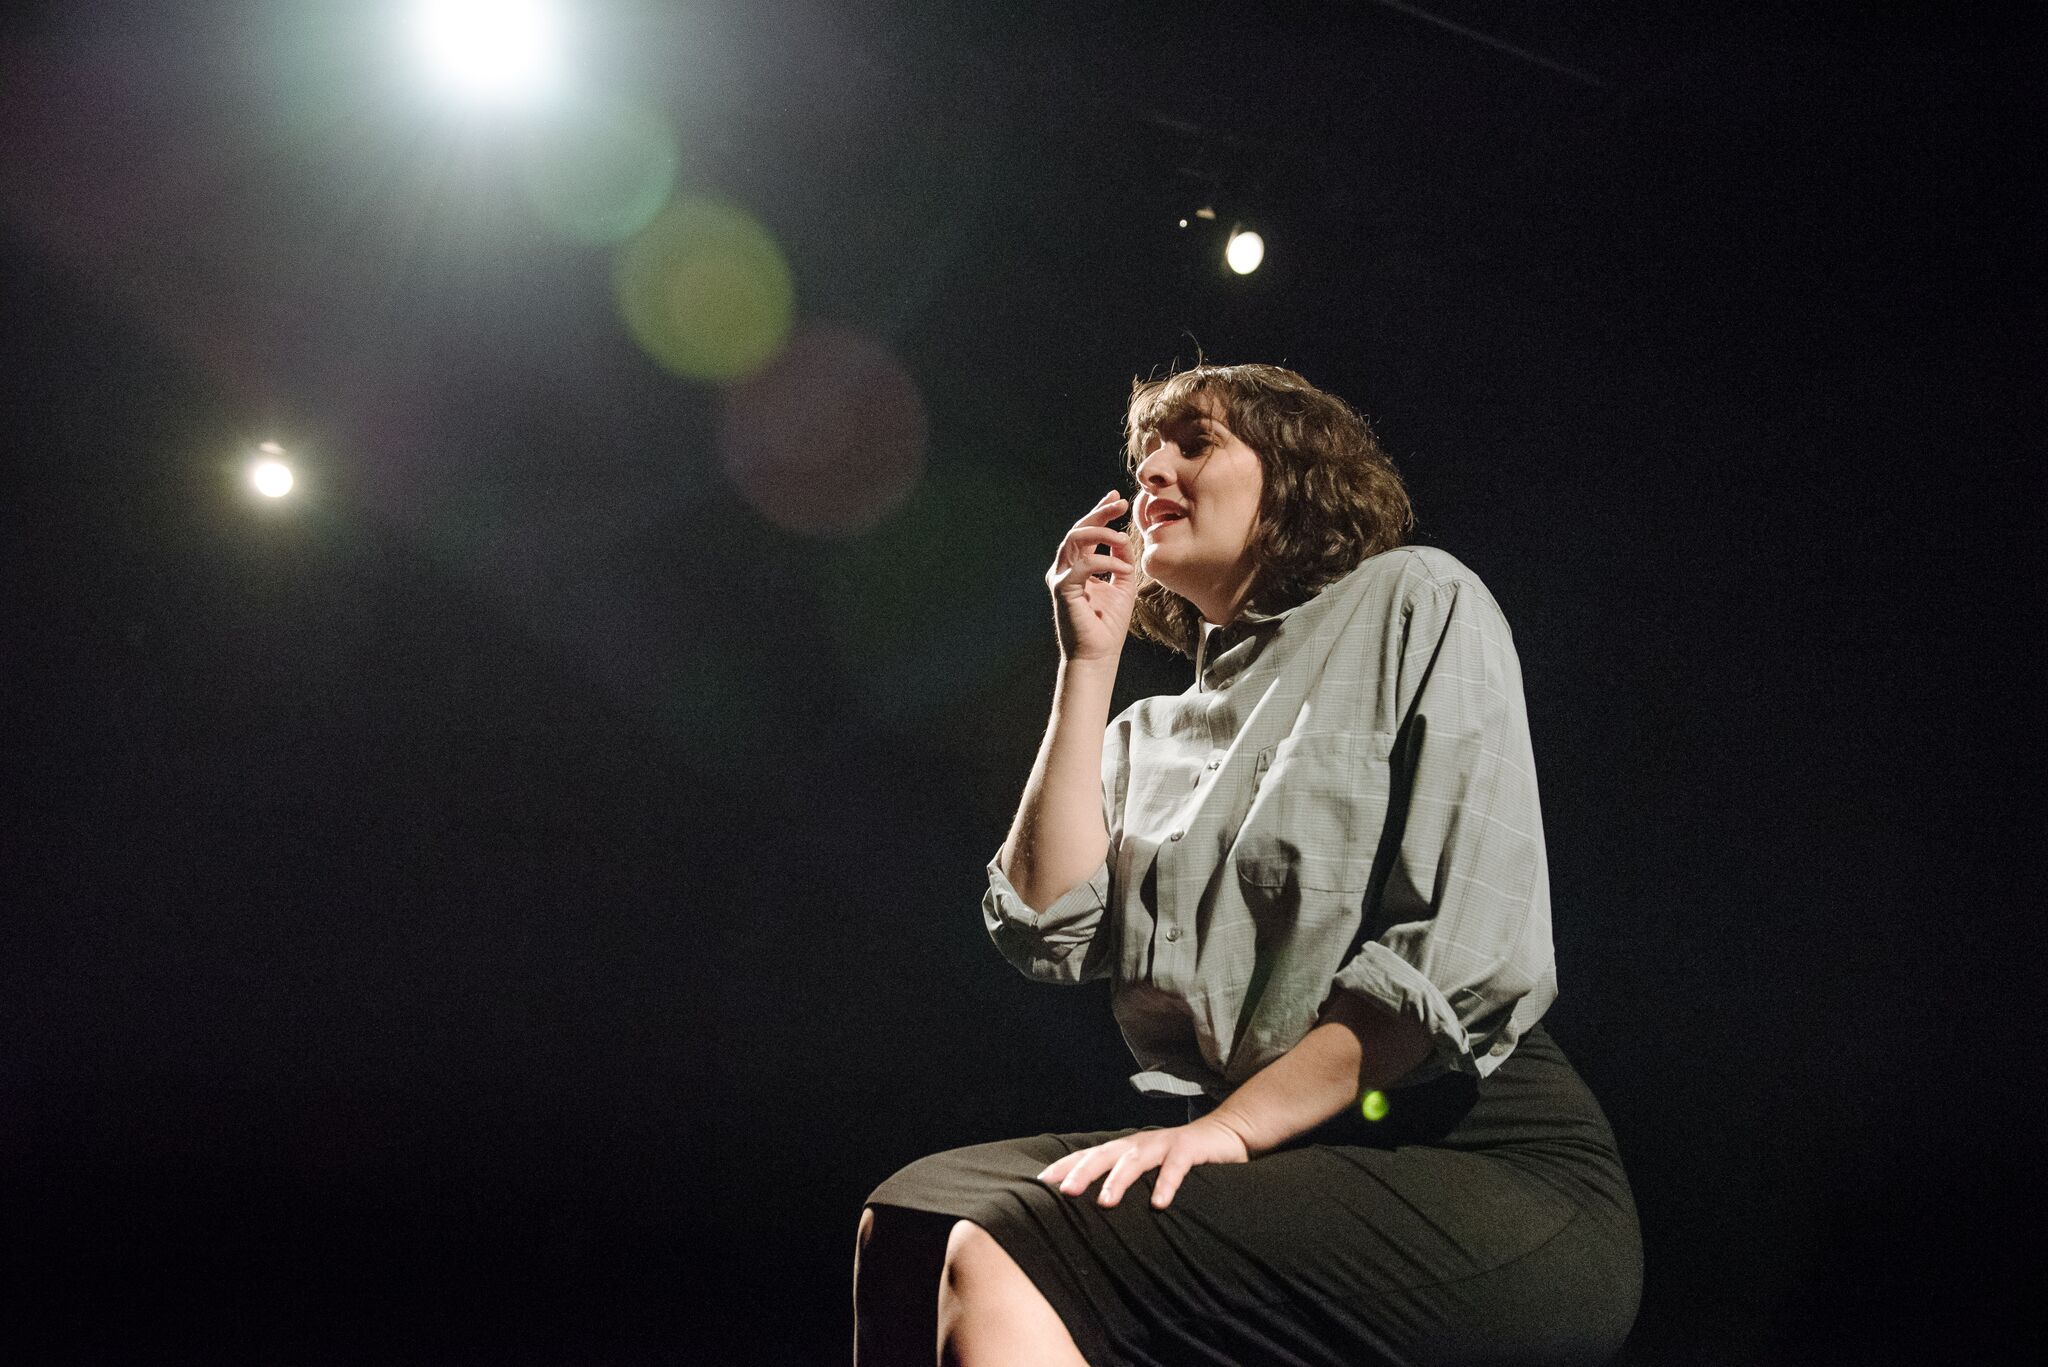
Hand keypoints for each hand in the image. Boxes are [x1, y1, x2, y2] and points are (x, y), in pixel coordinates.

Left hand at [1034, 1118, 1249, 1210]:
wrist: (1225, 1134)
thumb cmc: (1179, 1157)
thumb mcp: (1148, 1168)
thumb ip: (1124, 1179)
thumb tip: (1093, 1205)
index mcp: (1125, 1149)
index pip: (1088, 1155)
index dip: (1065, 1166)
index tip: (1040, 1183)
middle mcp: (1139, 1144)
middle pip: (1104, 1155)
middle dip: (1082, 1172)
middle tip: (1064, 1193)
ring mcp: (1163, 1144)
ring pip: (1135, 1160)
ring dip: (1118, 1180)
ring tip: (1105, 1202)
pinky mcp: (1189, 1150)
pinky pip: (1175, 1168)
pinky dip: (1166, 1184)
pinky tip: (1159, 1204)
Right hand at [1047, 489, 1139, 663]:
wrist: (1098, 655)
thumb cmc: (1109, 625)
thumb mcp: (1123, 584)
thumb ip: (1121, 559)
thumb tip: (1123, 537)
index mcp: (1078, 566)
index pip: (1087, 532)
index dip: (1100, 511)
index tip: (1118, 498)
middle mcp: (1066, 568)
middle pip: (1078, 529)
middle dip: (1099, 512)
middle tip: (1120, 503)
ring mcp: (1061, 577)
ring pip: (1074, 539)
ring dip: (1101, 533)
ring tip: (1122, 538)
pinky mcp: (1063, 589)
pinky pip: (1083, 565)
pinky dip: (1105, 561)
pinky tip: (1123, 568)